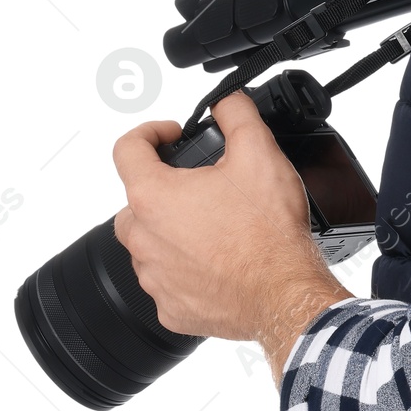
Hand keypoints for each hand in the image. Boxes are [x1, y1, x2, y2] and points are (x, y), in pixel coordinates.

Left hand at [113, 91, 352, 382]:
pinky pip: (168, 281)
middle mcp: (144, 238)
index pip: (127, 149)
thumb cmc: (267, 231)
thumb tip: (225, 102)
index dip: (151, 132)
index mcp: (154, 197)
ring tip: (218, 225)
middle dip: (165, 187)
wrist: (283, 291)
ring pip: (150, 243)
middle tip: (205, 186)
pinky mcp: (171, 308)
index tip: (172, 136)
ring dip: (174, 230)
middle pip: (136, 200)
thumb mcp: (259, 152)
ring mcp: (154, 277)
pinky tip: (220, 260)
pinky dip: (187, 268)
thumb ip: (236, 114)